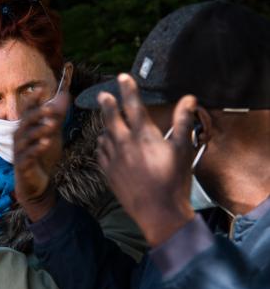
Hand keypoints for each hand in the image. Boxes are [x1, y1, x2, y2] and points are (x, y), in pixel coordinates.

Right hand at [13, 92, 69, 220]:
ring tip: (51, 125)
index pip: (27, 110)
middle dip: (37, 114)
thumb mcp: (52, 134)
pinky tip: (46, 143)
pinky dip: (36, 148)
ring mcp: (19, 151)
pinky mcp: (22, 164)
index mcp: (26, 128)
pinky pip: (28, 155)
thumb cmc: (42, 156)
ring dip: (38, 130)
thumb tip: (66, 95)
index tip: (41, 89)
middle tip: (51, 109)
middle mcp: (19, 137)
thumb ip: (57, 116)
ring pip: (26, 137)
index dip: (33, 100)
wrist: (37, 183)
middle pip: (25, 121)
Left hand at [97, 74, 195, 246]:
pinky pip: (100, 153)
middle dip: (107, 103)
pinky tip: (104, 145)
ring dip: (105, 126)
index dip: (128, 89)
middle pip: (111, 117)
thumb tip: (188, 99)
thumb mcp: (183, 149)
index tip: (122, 77)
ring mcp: (114, 158)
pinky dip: (102, 146)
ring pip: (104, 135)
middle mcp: (124, 143)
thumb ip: (183, 122)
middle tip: (103, 94)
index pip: (133, 105)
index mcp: (143, 135)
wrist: (158, 212)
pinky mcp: (108, 173)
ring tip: (107, 123)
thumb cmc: (173, 180)